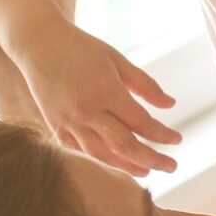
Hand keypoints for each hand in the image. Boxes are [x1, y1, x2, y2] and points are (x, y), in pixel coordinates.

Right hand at [20, 18, 181, 178]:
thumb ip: (145, 84)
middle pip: (125, 145)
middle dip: (152, 159)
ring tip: (146, 172)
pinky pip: (80, 151)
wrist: (38, 43)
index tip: (177, 140)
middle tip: (172, 166)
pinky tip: (115, 164)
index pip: (142, 123)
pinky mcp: (55, 126)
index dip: (162, 135)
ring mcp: (68, 121)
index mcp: (106, 91)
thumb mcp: (117, 60)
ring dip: (127, 166)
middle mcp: (87, 110)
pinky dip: (99, 160)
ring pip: (102, 154)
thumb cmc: (82, 48)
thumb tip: (171, 104)